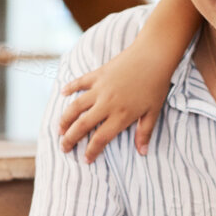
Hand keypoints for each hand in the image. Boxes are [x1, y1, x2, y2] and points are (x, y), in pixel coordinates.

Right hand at [58, 47, 175, 161]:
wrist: (153, 56)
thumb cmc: (156, 85)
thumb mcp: (153, 112)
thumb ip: (145, 132)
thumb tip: (142, 152)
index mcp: (121, 116)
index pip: (100, 139)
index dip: (91, 151)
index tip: (86, 159)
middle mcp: (106, 104)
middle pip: (82, 125)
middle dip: (70, 139)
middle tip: (63, 148)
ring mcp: (100, 89)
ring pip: (76, 107)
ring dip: (65, 119)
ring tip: (59, 129)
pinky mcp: (98, 74)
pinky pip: (79, 82)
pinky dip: (70, 87)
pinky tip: (63, 93)